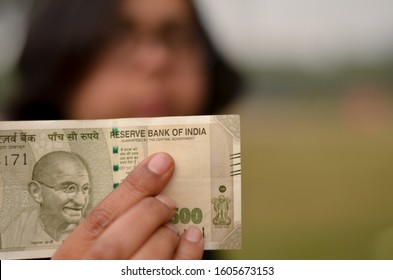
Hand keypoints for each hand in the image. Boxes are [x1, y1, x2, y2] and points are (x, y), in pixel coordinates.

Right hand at [52, 152, 203, 258]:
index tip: (160, 163)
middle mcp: (96, 271)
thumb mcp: (85, 247)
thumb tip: (145, 191)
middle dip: (150, 213)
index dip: (133, 187)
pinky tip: (192, 236)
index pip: (100, 218)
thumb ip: (106, 223)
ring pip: (147, 260)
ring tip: (171, 227)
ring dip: (166, 235)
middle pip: (119, 242)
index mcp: (73, 257)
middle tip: (167, 201)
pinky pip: (174, 273)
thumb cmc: (97, 260)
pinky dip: (188, 254)